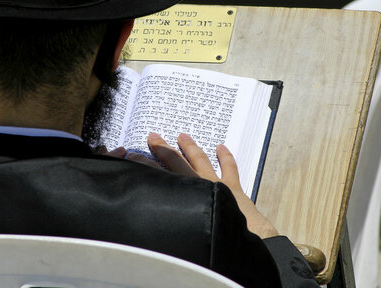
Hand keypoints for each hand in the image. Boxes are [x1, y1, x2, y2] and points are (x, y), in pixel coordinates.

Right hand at [147, 132, 278, 238]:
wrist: (247, 243)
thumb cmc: (218, 243)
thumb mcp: (188, 236)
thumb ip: (173, 226)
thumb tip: (153, 234)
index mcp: (185, 197)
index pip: (160, 176)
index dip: (145, 165)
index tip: (133, 156)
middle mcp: (199, 186)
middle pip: (177, 163)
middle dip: (163, 149)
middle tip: (153, 137)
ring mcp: (216, 184)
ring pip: (201, 160)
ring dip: (190, 147)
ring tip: (182, 136)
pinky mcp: (233, 188)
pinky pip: (229, 167)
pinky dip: (225, 156)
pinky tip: (222, 147)